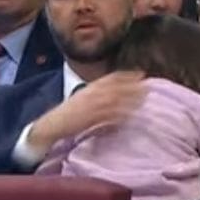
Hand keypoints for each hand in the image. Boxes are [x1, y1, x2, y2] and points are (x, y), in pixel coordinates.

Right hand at [27, 70, 145, 152]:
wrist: (51, 125)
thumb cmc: (67, 116)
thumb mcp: (81, 100)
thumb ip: (96, 96)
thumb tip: (113, 95)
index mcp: (88, 89)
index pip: (109, 78)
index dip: (125, 75)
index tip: (140, 73)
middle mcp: (89, 94)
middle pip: (115, 87)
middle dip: (132, 86)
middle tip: (148, 85)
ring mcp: (89, 106)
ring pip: (114, 100)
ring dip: (130, 98)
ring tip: (144, 98)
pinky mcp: (89, 118)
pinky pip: (108, 115)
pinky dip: (119, 114)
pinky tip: (130, 114)